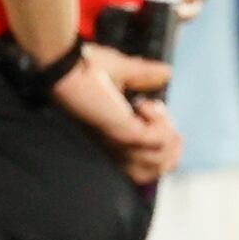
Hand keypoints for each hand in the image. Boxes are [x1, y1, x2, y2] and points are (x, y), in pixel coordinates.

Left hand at [58, 47, 178, 183]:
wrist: (67, 66)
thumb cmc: (85, 67)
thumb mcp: (124, 71)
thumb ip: (146, 75)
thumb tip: (167, 73)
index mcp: (113, 138)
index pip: (142, 165)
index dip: (162, 147)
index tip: (160, 117)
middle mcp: (115, 147)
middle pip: (151, 173)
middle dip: (170, 148)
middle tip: (163, 119)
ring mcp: (119, 144)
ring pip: (158, 162)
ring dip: (167, 134)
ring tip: (153, 110)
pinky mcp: (124, 134)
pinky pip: (157, 142)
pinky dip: (160, 123)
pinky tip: (145, 106)